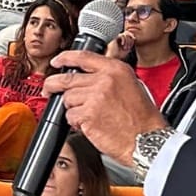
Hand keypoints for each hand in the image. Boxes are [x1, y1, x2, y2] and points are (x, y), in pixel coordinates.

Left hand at [44, 48, 166, 162]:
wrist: (147, 139)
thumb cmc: (142, 118)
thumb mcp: (131, 85)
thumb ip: (109, 77)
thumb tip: (86, 76)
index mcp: (115, 69)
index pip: (83, 56)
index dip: (64, 58)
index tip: (57, 61)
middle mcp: (105, 80)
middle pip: (67, 78)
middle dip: (53, 85)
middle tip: (49, 90)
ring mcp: (95, 97)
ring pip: (67, 99)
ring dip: (72, 108)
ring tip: (86, 115)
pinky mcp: (87, 114)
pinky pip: (70, 116)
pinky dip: (74, 122)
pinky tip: (88, 125)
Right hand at [106, 32, 134, 59]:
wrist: (113, 58)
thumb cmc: (119, 55)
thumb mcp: (128, 49)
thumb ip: (131, 43)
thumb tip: (134, 38)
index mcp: (122, 41)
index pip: (129, 36)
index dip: (132, 39)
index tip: (131, 46)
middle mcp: (119, 39)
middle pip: (127, 34)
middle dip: (130, 40)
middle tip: (129, 46)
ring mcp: (117, 38)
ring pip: (125, 34)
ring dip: (127, 41)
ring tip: (125, 48)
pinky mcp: (114, 38)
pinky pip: (121, 35)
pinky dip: (123, 39)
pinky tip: (122, 44)